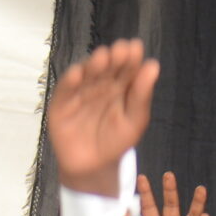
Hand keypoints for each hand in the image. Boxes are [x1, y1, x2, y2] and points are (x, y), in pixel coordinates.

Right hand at [48, 38, 158, 191]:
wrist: (93, 168)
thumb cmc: (116, 141)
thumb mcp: (134, 121)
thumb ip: (141, 96)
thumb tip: (153, 66)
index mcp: (120, 85)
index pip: (126, 67)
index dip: (130, 58)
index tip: (136, 48)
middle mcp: (99, 84)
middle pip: (106, 67)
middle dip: (113, 58)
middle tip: (121, 50)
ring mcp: (79, 92)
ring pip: (86, 74)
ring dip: (93, 64)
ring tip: (103, 57)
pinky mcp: (61, 104)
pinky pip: (65, 90)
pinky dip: (69, 82)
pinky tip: (77, 74)